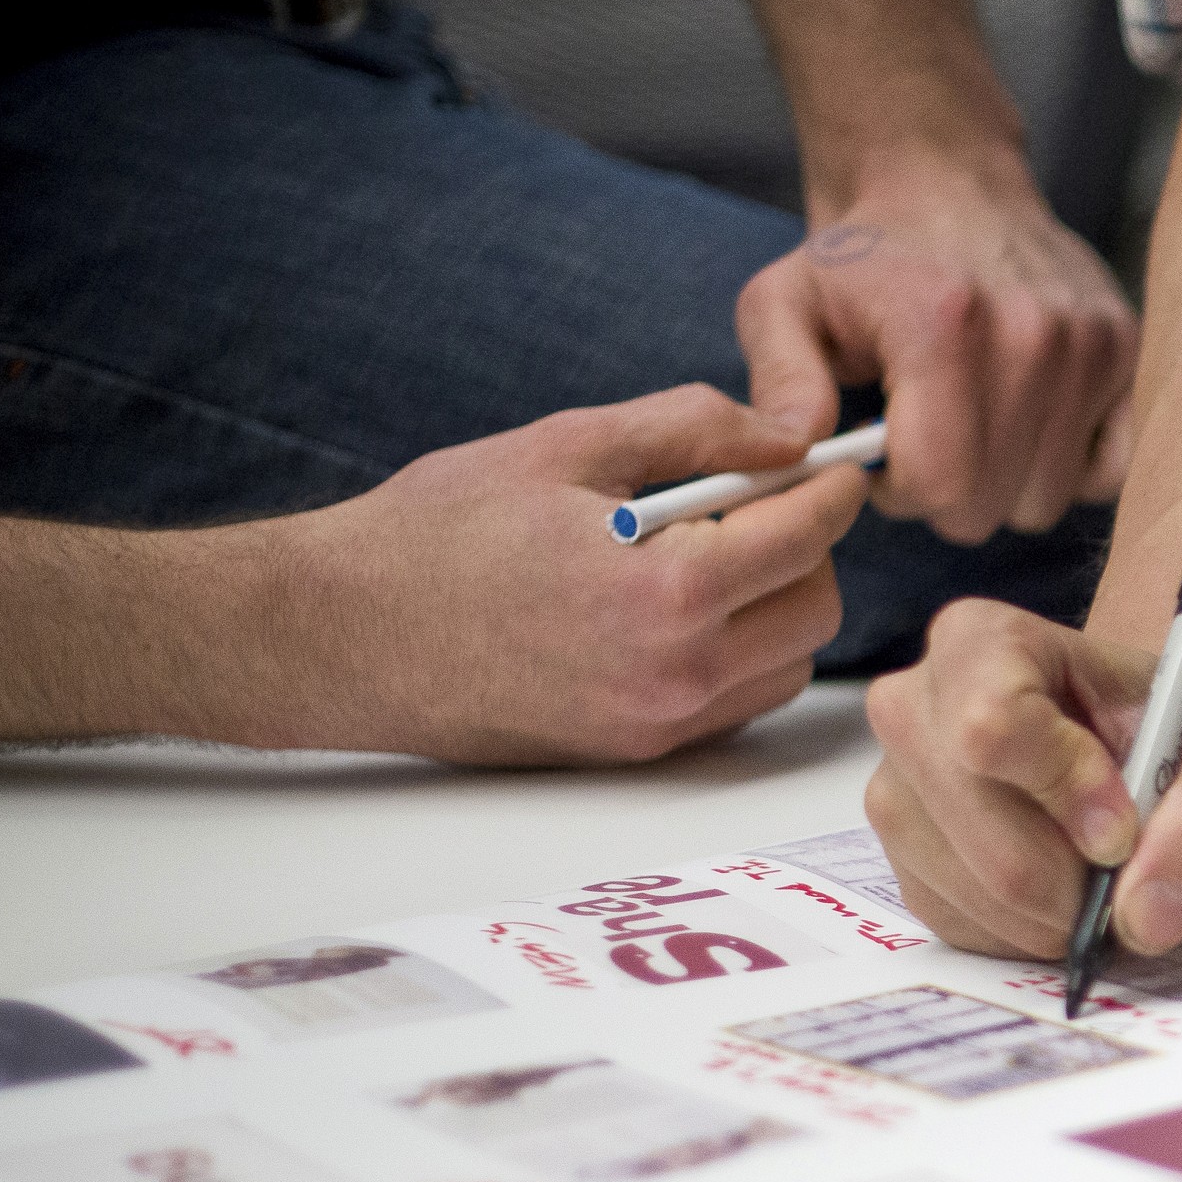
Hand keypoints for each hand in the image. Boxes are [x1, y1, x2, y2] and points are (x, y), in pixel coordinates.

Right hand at [302, 385, 864, 763]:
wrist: (347, 635)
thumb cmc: (442, 531)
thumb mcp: (568, 446)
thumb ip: (692, 428)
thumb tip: (784, 434)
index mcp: (665, 591)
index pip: (804, 539)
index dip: (829, 490)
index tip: (834, 463)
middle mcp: (675, 675)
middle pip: (815, 612)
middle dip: (806, 550)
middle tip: (756, 504)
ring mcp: (657, 725)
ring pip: (785, 667)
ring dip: (774, 608)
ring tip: (706, 556)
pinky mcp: (635, 753)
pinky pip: (734, 704)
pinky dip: (736, 654)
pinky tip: (675, 607)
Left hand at [736, 160, 1138, 544]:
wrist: (942, 178)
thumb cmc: (860, 259)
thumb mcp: (782, 306)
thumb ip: (781, 385)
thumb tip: (798, 454)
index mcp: (944, 326)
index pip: (940, 486)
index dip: (897, 492)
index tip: (881, 456)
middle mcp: (1033, 334)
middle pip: (992, 505)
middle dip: (946, 493)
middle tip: (923, 438)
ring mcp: (1089, 343)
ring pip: (1046, 498)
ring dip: (1001, 482)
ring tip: (968, 424)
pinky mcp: (1125, 349)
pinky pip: (1106, 471)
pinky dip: (1064, 468)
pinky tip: (1024, 427)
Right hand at [863, 600, 1181, 956]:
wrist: (1126, 740)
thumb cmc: (1162, 727)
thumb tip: (1146, 915)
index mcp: (981, 641)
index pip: (992, 726)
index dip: (1066, 791)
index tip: (1122, 825)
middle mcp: (912, 707)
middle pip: (986, 836)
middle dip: (1076, 880)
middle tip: (1122, 865)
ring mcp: (893, 789)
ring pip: (977, 891)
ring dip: (1057, 912)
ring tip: (1092, 869)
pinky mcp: (898, 860)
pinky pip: (963, 925)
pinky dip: (1027, 929)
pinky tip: (1055, 888)